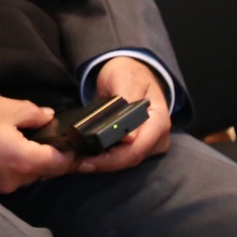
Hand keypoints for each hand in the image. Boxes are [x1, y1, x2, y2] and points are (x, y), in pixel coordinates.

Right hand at [0, 92, 75, 194]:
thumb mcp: (4, 107)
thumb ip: (34, 114)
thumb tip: (49, 118)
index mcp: (24, 161)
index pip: (62, 164)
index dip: (73, 153)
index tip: (78, 143)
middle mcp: (15, 181)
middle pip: (45, 171)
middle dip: (48, 154)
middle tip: (43, 134)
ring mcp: (0, 187)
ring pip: (27, 175)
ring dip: (28, 159)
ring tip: (17, 138)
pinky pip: (10, 176)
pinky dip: (11, 164)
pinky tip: (1, 148)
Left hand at [76, 56, 170, 174]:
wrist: (130, 72)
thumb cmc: (128, 73)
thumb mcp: (125, 80)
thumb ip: (127, 103)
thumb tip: (129, 139)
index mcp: (158, 121)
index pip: (138, 149)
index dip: (114, 158)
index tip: (89, 160)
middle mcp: (157, 136)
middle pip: (131, 158)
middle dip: (104, 164)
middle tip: (77, 164)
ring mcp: (149, 143)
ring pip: (126, 161)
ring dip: (102, 164)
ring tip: (77, 163)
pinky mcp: (138, 145)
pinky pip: (122, 156)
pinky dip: (104, 158)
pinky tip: (86, 158)